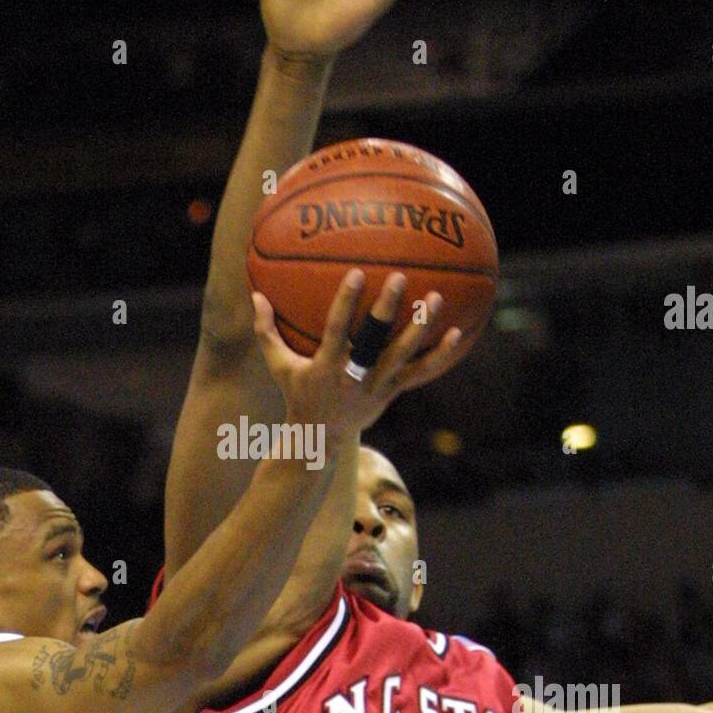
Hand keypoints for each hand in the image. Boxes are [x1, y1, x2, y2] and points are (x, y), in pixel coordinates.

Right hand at [251, 271, 460, 452]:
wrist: (320, 438)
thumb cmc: (297, 394)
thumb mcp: (278, 365)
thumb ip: (266, 331)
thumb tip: (255, 295)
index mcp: (327, 367)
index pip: (337, 330)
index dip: (346, 304)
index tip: (357, 273)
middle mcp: (354, 377)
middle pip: (374, 341)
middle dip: (387, 310)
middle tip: (400, 278)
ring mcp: (377, 386)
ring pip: (403, 356)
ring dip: (421, 328)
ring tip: (436, 298)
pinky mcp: (392, 393)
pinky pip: (420, 373)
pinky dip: (440, 355)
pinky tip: (457, 334)